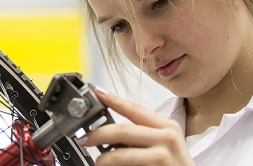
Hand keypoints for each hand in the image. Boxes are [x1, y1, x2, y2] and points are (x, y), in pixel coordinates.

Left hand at [78, 87, 193, 165]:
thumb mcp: (166, 143)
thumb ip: (144, 133)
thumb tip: (112, 128)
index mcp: (167, 126)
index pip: (134, 109)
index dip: (113, 100)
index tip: (96, 93)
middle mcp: (166, 138)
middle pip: (121, 131)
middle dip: (97, 134)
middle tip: (84, 139)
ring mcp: (161, 157)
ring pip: (119, 155)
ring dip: (102, 160)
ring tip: (98, 163)